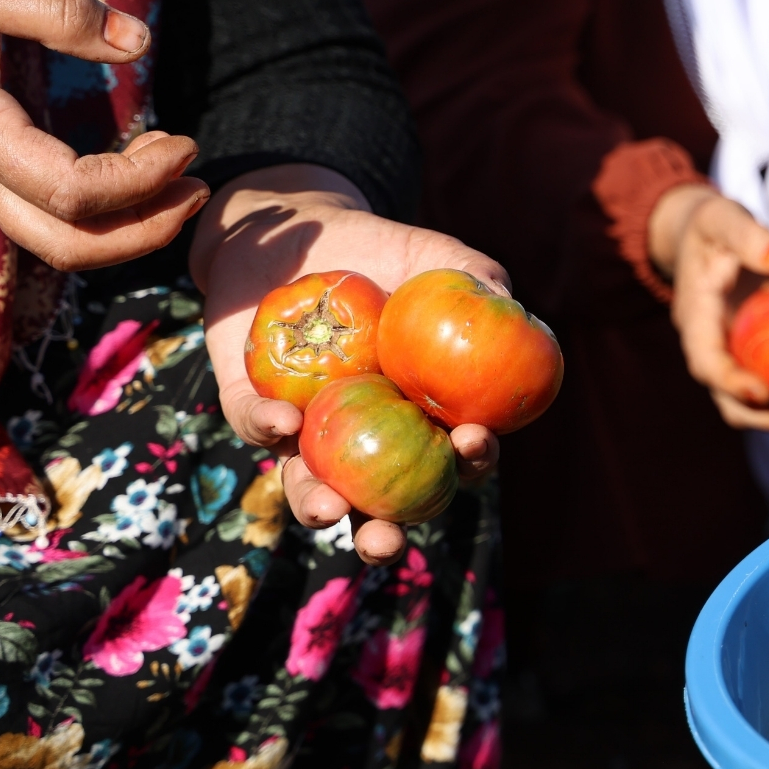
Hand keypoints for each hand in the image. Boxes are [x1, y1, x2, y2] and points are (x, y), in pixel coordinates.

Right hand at [0, 0, 208, 268]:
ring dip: (128, 224)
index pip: (71, 192)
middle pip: (64, 244)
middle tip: (201, 187)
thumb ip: (54, 9)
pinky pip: (46, 215)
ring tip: (180, 173)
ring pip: (55, 240)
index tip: (189, 143)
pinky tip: (140, 162)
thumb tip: (137, 41)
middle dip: (145, 228)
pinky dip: (102, 209)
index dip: (141, 181)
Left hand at [191, 164, 506, 564]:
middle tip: (385, 540)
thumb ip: (482, 284)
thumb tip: (520, 313)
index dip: (469, 463)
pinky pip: (254, 424)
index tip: (475, 443)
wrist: (299, 227)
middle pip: (379, 502)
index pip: (453, 458)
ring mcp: (306, 425)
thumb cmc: (385, 250)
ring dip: (317, 507)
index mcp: (420, 416)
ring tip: (327, 511)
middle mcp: (363, 436)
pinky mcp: (248, 400)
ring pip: (309, 484)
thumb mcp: (440, 259)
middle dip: (383, 533)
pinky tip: (285, 419)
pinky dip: (268, 426)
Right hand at [648, 183, 768, 430]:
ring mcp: (732, 361)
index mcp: (695, 321)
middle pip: (732, 403)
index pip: (706, 362)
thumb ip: (748, 236)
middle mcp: (711, 351)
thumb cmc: (715, 226)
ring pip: (757, 408)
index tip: (766, 395)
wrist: (708, 239)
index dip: (731, 384)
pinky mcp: (754, 362)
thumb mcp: (724, 218)